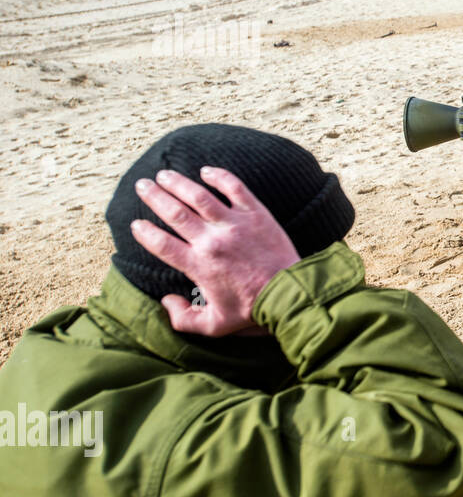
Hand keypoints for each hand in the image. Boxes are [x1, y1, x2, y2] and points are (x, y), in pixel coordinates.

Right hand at [131, 167, 300, 335]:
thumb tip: (165, 302)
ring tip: (164, 175)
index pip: (161, 244)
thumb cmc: (252, 310)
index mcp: (199, 265)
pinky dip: (219, 176)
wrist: (290, 294)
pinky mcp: (256, 214)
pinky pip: (235, 188)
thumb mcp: (214, 326)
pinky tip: (206, 170)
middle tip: (142, 186)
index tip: (136, 224)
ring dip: (178, 183)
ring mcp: (235, 224)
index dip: (145, 233)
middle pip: (174, 213)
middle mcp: (212, 241)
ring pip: (199, 196)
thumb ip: (183, 319)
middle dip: (154, 197)